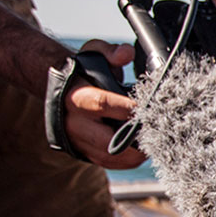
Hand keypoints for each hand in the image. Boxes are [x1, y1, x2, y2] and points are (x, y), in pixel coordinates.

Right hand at [65, 41, 141, 168]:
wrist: (58, 91)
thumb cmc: (81, 73)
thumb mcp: (92, 54)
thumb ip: (110, 52)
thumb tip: (126, 54)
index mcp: (78, 98)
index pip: (105, 104)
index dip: (132, 109)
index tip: (153, 109)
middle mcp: (75, 123)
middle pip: (107, 141)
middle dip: (135, 142)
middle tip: (157, 135)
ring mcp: (77, 141)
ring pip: (109, 158)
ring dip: (134, 155)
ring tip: (152, 145)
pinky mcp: (82, 153)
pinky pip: (107, 164)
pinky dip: (126, 161)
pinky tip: (140, 151)